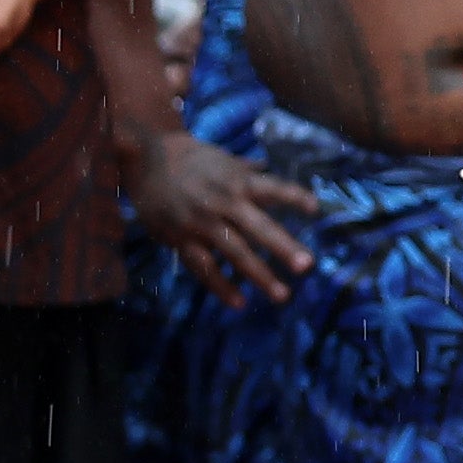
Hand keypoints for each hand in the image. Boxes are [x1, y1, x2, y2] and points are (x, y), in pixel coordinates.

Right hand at [125, 127, 316, 304]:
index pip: (272, 188)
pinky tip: (239, 303)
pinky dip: (221, 286)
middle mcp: (223, 202)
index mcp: (237, 181)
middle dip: (283, 247)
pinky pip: (204, 267)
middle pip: (258, 227)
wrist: (146, 159)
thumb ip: (246, 170)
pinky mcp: (182, 239)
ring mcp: (203, 223)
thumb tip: (266, 170)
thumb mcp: (222, 158)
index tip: (315, 209)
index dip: (294, 197)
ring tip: (282, 295)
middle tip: (307, 266)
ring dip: (260, 275)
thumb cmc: (189, 159)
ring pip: (235, 252)